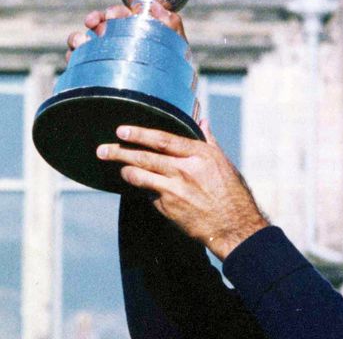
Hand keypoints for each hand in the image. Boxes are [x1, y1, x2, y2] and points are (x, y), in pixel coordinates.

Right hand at [65, 2, 186, 62]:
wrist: (167, 98)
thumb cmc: (173, 68)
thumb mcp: (176, 45)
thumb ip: (171, 24)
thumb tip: (157, 7)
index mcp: (135, 29)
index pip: (122, 15)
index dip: (114, 12)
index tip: (112, 15)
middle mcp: (117, 39)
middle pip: (99, 24)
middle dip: (95, 20)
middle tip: (93, 23)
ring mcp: (104, 54)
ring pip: (83, 40)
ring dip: (78, 37)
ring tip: (80, 42)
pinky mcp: (95, 70)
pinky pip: (78, 60)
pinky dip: (73, 55)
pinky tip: (73, 57)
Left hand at [96, 120, 268, 259]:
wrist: (234, 226)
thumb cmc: (233, 193)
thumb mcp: (224, 163)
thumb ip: (209, 141)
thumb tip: (203, 122)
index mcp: (200, 156)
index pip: (163, 140)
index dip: (140, 134)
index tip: (122, 130)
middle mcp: (185, 171)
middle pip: (144, 157)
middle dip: (120, 152)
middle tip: (103, 149)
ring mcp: (174, 190)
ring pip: (139, 176)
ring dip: (125, 171)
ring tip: (118, 168)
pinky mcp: (168, 208)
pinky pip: (149, 194)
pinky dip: (145, 189)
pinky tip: (143, 188)